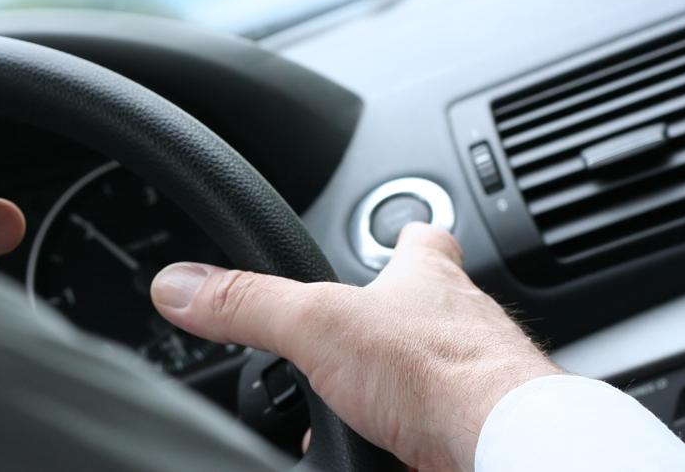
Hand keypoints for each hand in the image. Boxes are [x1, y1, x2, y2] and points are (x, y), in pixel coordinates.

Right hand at [149, 223, 560, 471]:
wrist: (506, 448)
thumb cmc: (443, 375)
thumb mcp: (318, 326)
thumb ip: (247, 304)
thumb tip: (177, 285)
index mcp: (426, 280)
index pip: (419, 239)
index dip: (403, 234)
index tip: (394, 233)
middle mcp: (458, 327)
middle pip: (425, 311)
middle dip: (385, 325)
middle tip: (349, 341)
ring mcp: (474, 383)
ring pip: (431, 376)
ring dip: (395, 390)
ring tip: (358, 408)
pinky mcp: (473, 432)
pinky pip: (437, 430)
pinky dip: (409, 438)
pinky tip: (389, 450)